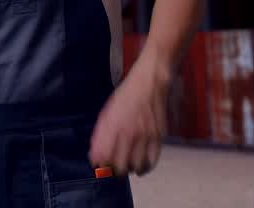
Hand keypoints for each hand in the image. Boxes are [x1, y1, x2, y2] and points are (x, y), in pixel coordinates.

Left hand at [88, 58, 169, 175]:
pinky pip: (152, 161)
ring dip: (129, 170)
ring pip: (136, 167)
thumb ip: (100, 135)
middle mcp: (129, 133)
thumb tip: (95, 156)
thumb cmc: (125, 96)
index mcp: (113, 126)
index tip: (100, 165)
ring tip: (126, 166)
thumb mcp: (107, 113)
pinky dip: (145, 168)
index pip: (104, 158)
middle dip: (114, 171)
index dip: (101, 166)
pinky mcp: (158, 137)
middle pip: (120, 166)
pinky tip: (140, 167)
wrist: (149, 83)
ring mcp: (145, 136)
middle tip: (113, 167)